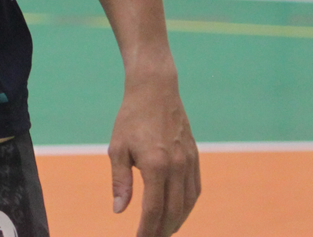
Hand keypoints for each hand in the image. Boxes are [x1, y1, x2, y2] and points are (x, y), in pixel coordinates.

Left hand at [108, 65, 200, 235]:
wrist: (155, 90)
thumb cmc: (131, 118)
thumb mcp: (117, 148)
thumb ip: (120, 181)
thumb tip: (119, 210)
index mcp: (156, 165)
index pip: (153, 209)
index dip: (147, 229)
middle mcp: (177, 166)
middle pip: (174, 211)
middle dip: (163, 230)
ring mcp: (189, 162)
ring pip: (188, 203)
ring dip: (178, 220)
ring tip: (164, 230)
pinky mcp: (195, 157)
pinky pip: (195, 189)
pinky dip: (188, 205)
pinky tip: (178, 211)